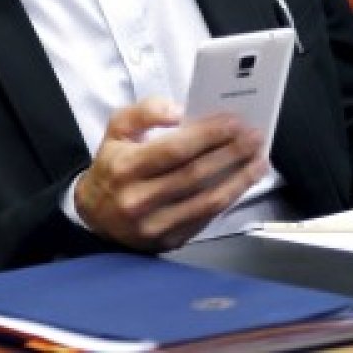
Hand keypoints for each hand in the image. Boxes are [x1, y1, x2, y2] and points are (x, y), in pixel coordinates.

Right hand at [73, 97, 268, 250]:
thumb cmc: (112, 167)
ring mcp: (155, 224)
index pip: (175, 149)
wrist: (95, 216)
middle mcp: (139, 199)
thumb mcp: (117, 130)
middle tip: (254, 137)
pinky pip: (205, 219)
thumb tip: (178, 111)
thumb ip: (145, 112)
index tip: (233, 122)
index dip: (208, 135)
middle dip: (230, 154)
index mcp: (126, 167)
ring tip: (258, 160)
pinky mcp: (168, 241)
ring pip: (206, 201)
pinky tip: (241, 183)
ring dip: (238, 179)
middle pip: (195, 174)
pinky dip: (227, 200)